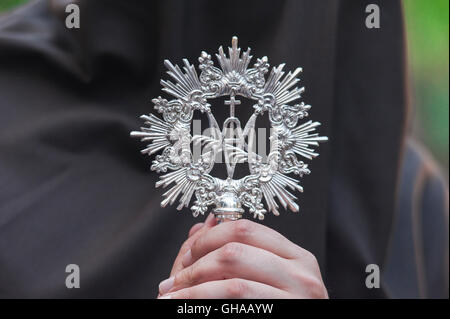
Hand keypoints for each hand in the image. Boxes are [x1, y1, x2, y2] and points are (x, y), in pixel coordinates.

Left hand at [158, 215, 327, 298]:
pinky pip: (236, 305)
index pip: (246, 229)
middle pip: (235, 253)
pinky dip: (202, 305)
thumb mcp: (266, 276)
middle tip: (174, 280)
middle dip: (196, 266)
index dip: (209, 238)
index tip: (189, 252)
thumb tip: (202, 226)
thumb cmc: (279, 306)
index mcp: (297, 256)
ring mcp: (297, 299)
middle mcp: (302, 275)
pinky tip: (186, 307)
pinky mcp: (284, 316)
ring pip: (233, 284)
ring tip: (171, 298)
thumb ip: (236, 250)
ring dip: (193, 291)